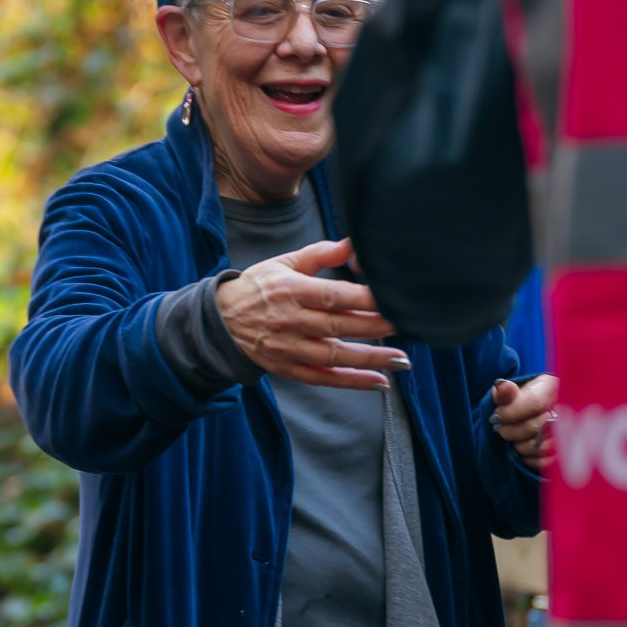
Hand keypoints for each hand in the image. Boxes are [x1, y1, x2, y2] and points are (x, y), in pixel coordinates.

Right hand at [214, 238, 408, 390]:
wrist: (219, 321)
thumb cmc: (257, 287)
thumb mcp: (283, 263)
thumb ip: (320, 254)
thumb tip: (353, 244)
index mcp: (290, 291)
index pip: (333, 295)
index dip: (364, 298)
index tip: (392, 298)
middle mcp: (289, 321)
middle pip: (338, 326)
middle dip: (375, 327)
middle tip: (407, 325)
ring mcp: (287, 349)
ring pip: (333, 357)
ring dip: (370, 359)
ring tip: (401, 360)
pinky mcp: (287, 369)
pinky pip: (323, 379)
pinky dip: (351, 383)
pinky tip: (379, 382)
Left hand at [491, 374, 558, 471]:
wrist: (541, 412)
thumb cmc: (526, 399)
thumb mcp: (515, 391)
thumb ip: (506, 391)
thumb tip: (501, 387)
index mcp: (553, 388)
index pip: (534, 403)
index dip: (510, 412)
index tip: (497, 415)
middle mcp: (567, 409)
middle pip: (535, 427)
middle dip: (511, 431)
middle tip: (501, 428)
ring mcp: (570, 432)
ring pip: (540, 447)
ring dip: (520, 446)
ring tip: (514, 439)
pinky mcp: (566, 452)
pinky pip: (546, 462)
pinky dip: (529, 458)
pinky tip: (524, 449)